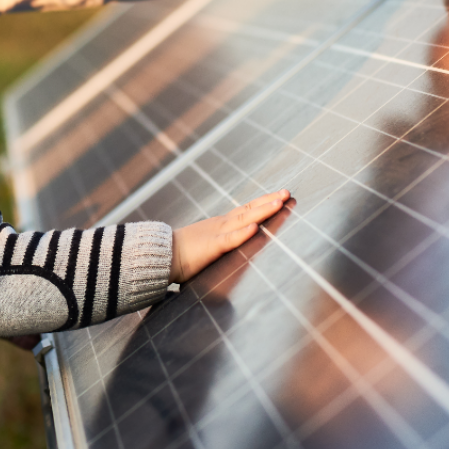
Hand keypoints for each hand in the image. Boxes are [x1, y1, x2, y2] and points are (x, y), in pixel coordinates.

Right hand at [170, 190, 290, 283]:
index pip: (246, 210)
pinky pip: (229, 240)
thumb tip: (234, 246)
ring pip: (244, 220)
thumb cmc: (181, 254)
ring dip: (263, 211)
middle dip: (270, 201)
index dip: (264, 203)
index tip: (280, 196)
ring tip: (279, 203)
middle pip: (250, 210)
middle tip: (288, 193)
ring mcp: (217, 234)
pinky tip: (255, 228)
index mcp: (221, 225)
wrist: (160, 255)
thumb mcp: (207, 245)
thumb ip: (222, 244)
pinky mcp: (211, 248)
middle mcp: (222, 225)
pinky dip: (242, 234)